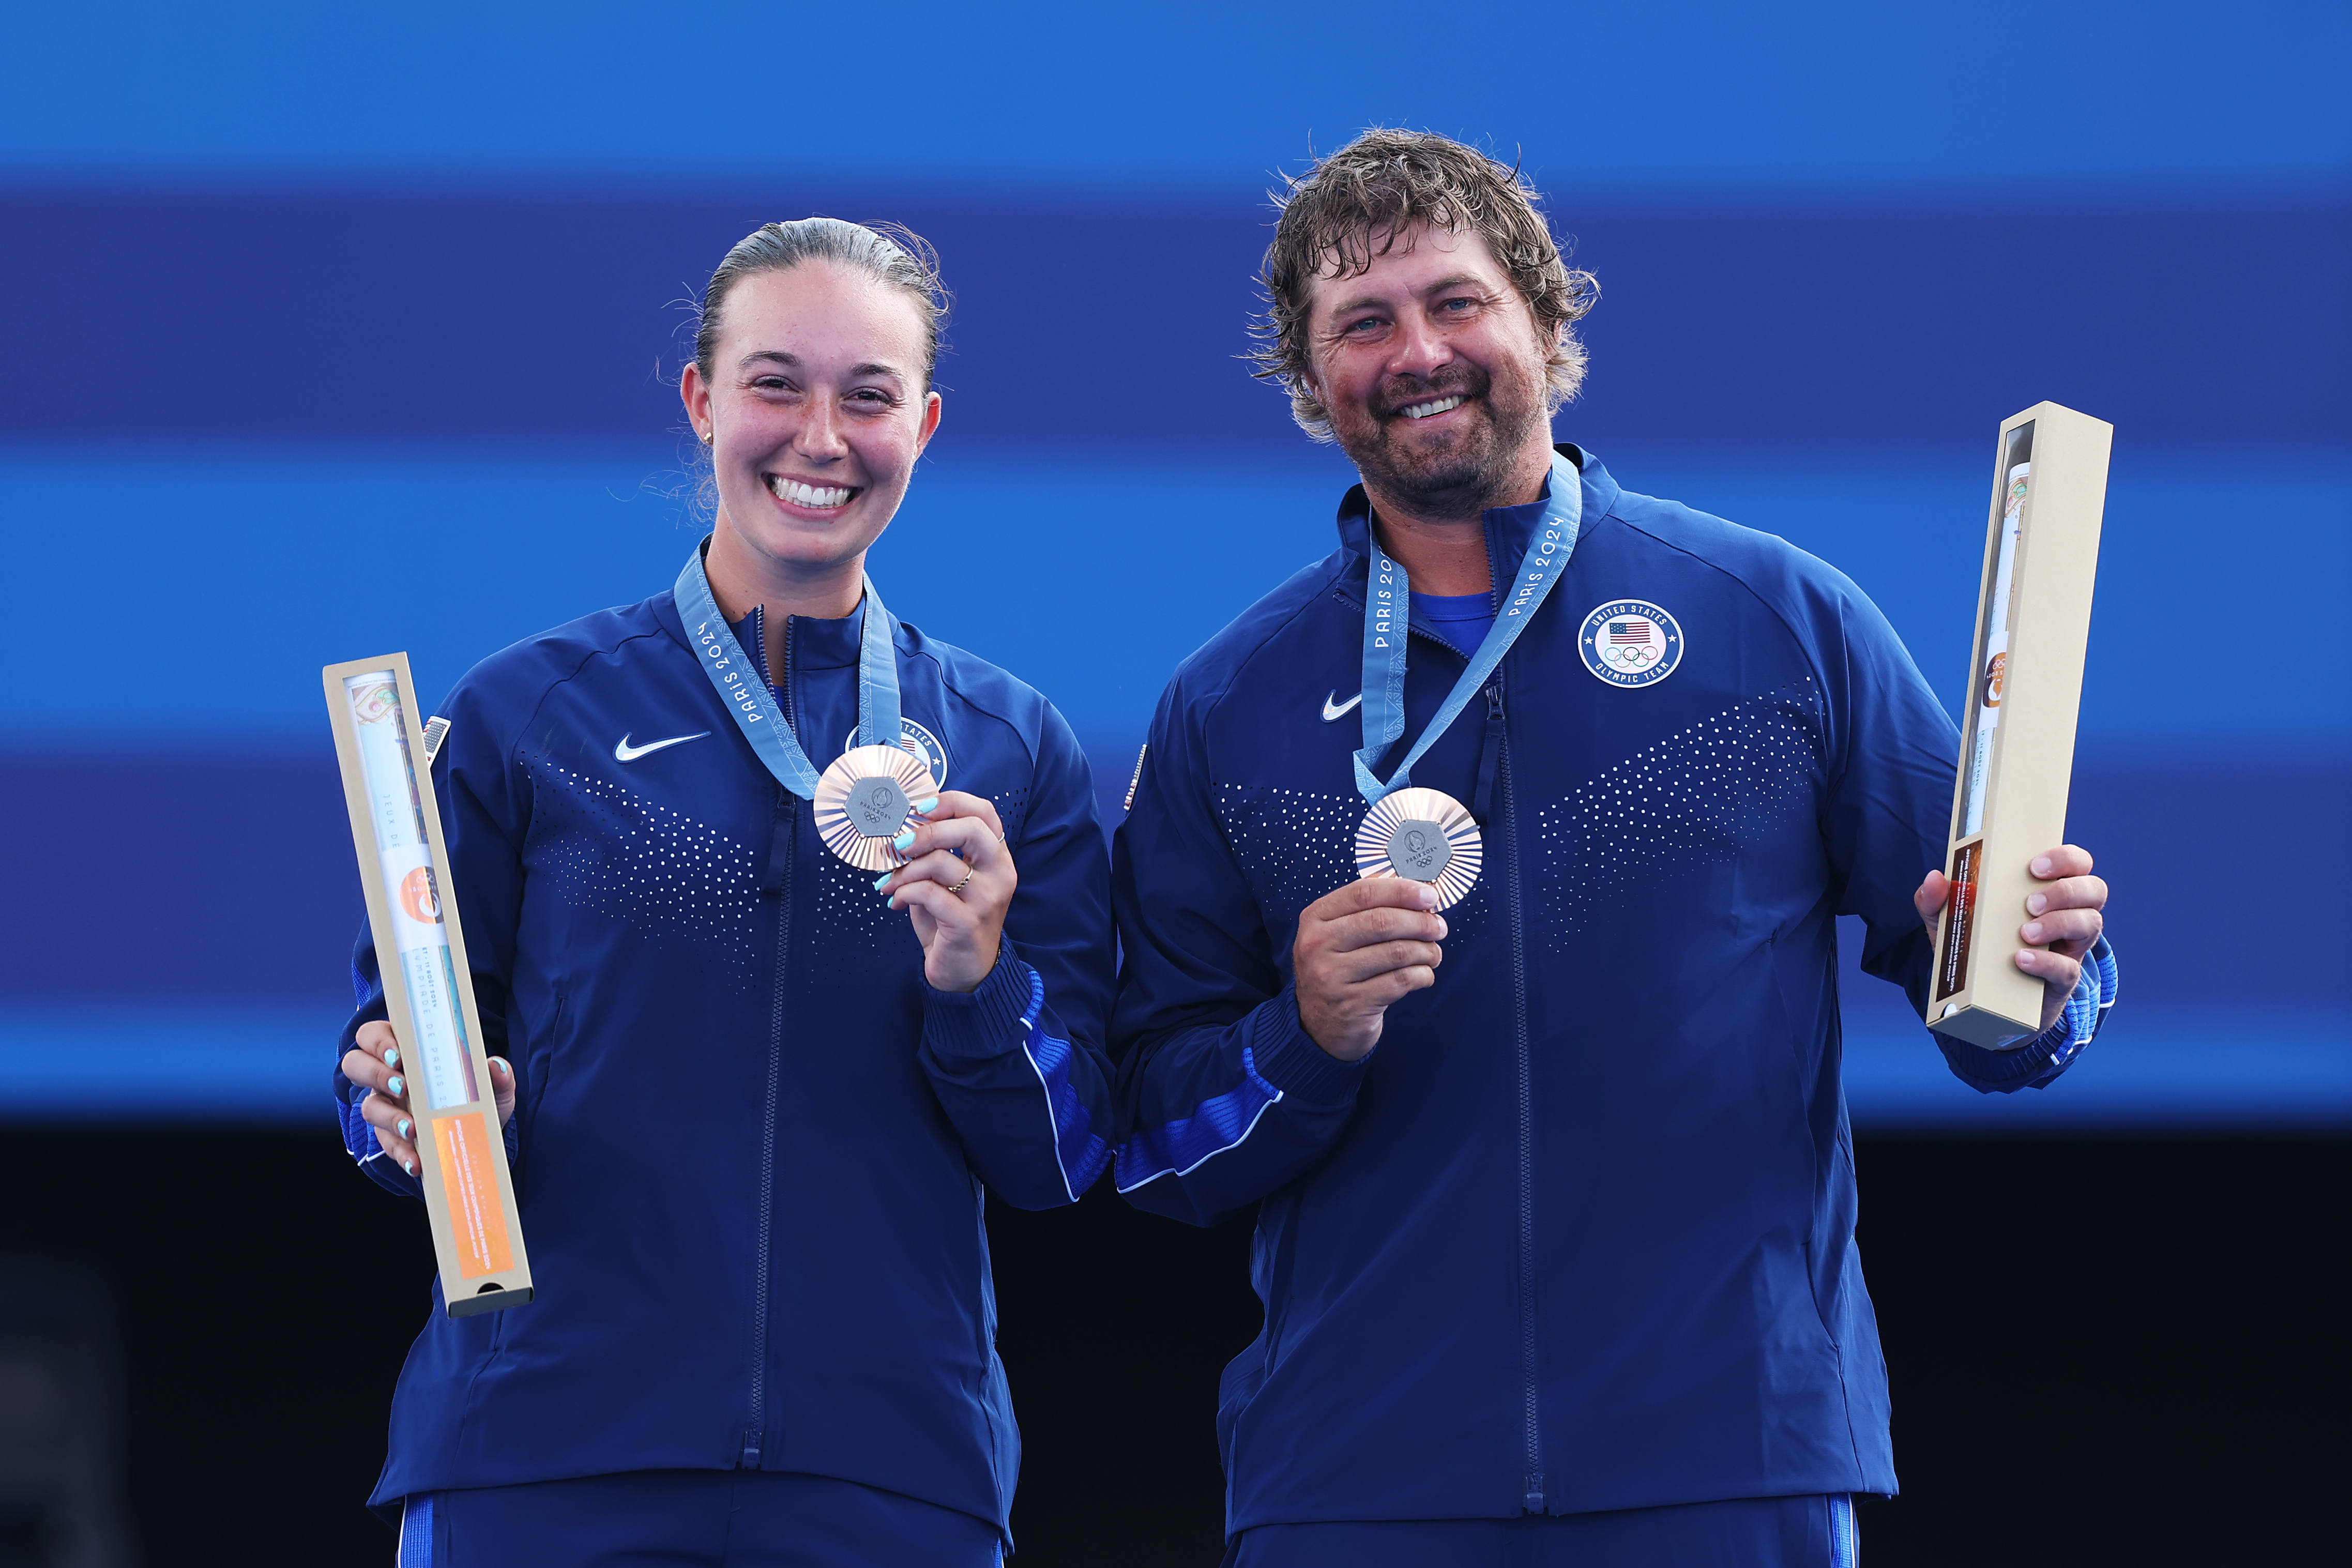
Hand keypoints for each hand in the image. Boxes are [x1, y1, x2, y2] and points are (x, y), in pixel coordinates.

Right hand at [342, 1020, 516, 1177]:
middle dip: (375, 1073)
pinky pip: (386, 1143)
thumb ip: (498, 1076)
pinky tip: (416, 1161)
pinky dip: (401, 1152)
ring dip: (388, 1117)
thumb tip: (497, 1066)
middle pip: (356, 1063)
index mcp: (409, 1050)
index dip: (379, 1041)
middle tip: (402, 1086)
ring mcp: (386, 1106)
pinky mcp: (390, 1136)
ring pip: (368, 1107)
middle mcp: (389, 1075)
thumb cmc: (479, 1099)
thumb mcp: (494, 1087)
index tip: (398, 1055)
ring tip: (412, 1129)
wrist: (480, 1137)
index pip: (375, 1034)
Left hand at [876, 791, 1014, 992]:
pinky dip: (904, 893)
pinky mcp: (968, 921)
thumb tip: (901, 830)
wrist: (964, 973)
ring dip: (904, 870)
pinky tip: (896, 903)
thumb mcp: (948, 882)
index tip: (919, 809)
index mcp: (997, 857)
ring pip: (940, 862)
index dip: (951, 802)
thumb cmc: (952, 921)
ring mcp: (987, 898)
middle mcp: (1000, 873)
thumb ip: (936, 853)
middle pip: (971, 828)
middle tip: (899, 845)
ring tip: (889, 884)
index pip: (984, 812)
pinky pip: (928, 893)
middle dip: (927, 831)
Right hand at [1293, 877, 1446, 1061]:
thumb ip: (1366, 910)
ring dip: (1426, 950)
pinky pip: (1401, 981)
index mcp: (1315, 918)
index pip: (1364, 892)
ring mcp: (1332, 976)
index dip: (1403, 891)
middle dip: (1420, 922)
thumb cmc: (1337, 971)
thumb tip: (1415, 892)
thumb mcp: (1336, 935)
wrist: (1318, 1026)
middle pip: (1382, 921)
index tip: (1430, 896)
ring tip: (1433, 953)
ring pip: (1396, 952)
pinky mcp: (1352, 1004)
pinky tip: (1424, 975)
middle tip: (1439, 927)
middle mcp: (1318, 945)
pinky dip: (1422, 975)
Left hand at [1914, 844, 2107, 1033]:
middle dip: (2066, 890)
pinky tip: (2021, 959)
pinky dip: (2046, 962)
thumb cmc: (1974, 946)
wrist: (1981, 1000)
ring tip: (2024, 932)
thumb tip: (1934, 879)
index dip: (2066, 858)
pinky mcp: (2063, 979)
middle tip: (2029, 901)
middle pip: (2095, 889)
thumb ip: (1937, 899)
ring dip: (2060, 922)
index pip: (2077, 863)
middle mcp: (2068, 913)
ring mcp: (2069, 947)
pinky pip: (2068, 968)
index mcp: (2047, 890)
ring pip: (2091, 923)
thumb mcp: (1951, 921)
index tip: (2034, 866)